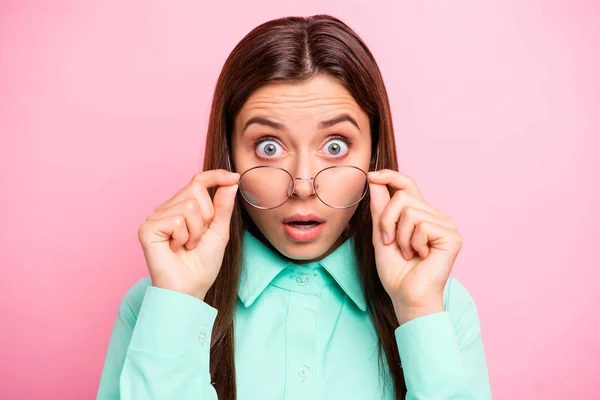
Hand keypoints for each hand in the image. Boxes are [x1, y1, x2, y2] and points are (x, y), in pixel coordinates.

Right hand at [137, 169, 239, 299]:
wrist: (190, 288)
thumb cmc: (202, 264)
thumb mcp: (219, 231)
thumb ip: (223, 206)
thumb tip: (231, 181)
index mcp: (183, 207)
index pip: (198, 181)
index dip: (216, 176)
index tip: (235, 177)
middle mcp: (168, 208)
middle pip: (195, 189)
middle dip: (207, 216)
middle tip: (199, 238)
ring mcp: (156, 217)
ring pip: (188, 206)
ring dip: (196, 231)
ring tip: (188, 246)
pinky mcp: (147, 228)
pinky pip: (176, 219)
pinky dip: (183, 237)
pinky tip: (176, 249)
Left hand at [367, 169, 462, 323]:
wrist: (405, 295)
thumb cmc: (395, 270)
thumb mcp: (381, 234)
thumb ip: (380, 208)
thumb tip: (374, 179)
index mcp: (420, 214)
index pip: (407, 184)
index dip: (390, 176)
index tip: (372, 175)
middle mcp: (435, 216)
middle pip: (402, 196)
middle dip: (387, 219)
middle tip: (389, 241)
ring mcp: (446, 225)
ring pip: (410, 210)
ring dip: (400, 236)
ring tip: (407, 253)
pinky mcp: (451, 237)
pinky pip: (422, 225)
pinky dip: (413, 243)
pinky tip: (420, 256)